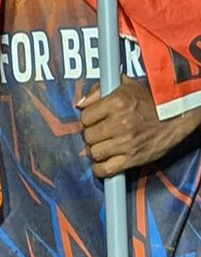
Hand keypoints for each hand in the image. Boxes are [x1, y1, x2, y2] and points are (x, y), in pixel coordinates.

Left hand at [80, 78, 200, 177]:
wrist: (176, 118)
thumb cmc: (150, 101)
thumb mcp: (125, 86)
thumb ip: (98, 90)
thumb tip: (80, 104)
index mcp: (116, 103)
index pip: (85, 117)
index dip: (88, 120)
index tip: (95, 121)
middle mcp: (119, 123)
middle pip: (88, 136)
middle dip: (92, 135)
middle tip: (100, 133)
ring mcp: (126, 143)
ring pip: (94, 152)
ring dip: (96, 151)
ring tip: (104, 146)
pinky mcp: (133, 158)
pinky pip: (106, 169)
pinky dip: (100, 169)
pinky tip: (102, 164)